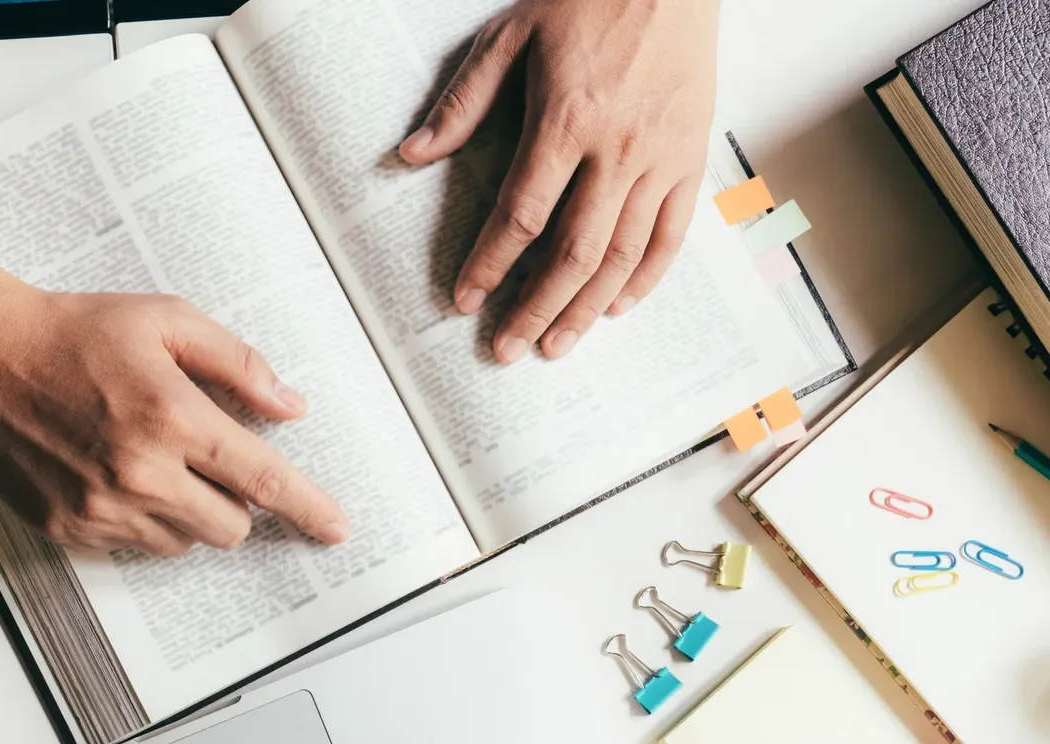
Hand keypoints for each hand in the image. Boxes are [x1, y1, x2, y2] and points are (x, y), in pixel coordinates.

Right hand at [0, 282, 348, 555]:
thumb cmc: (72, 332)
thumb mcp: (168, 321)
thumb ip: (238, 365)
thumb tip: (290, 406)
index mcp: (172, 418)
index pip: (263, 480)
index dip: (308, 508)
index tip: (335, 529)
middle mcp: (139, 472)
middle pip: (230, 527)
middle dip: (234, 501)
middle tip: (205, 460)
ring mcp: (101, 507)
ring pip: (184, 543)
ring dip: (186, 512)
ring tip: (149, 459)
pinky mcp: (67, 528)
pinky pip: (134, 547)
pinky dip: (141, 521)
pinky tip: (113, 474)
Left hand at [399, 0, 718, 361]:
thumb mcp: (512, 34)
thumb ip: (464, 101)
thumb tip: (412, 153)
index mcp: (566, 120)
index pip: (521, 215)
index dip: (490, 264)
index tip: (465, 300)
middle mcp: (617, 150)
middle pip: (572, 253)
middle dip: (535, 309)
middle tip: (506, 349)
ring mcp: (660, 159)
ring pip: (621, 256)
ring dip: (586, 309)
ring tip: (556, 345)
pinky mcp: (691, 158)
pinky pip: (671, 235)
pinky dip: (645, 278)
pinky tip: (618, 307)